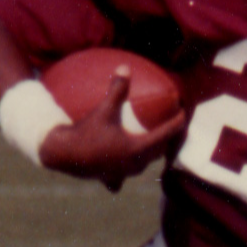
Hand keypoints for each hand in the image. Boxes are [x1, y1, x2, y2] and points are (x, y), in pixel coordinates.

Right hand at [38, 67, 185, 190]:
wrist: (63, 154)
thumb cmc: (86, 132)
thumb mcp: (104, 110)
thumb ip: (117, 90)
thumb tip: (125, 68)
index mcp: (137, 149)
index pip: (165, 135)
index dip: (176, 123)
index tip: (183, 113)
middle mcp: (134, 165)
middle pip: (158, 152)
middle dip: (168, 140)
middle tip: (173, 128)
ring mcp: (123, 175)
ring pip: (143, 165)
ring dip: (150, 154)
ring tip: (152, 145)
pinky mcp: (110, 179)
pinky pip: (123, 177)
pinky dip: (125, 171)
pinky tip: (123, 170)